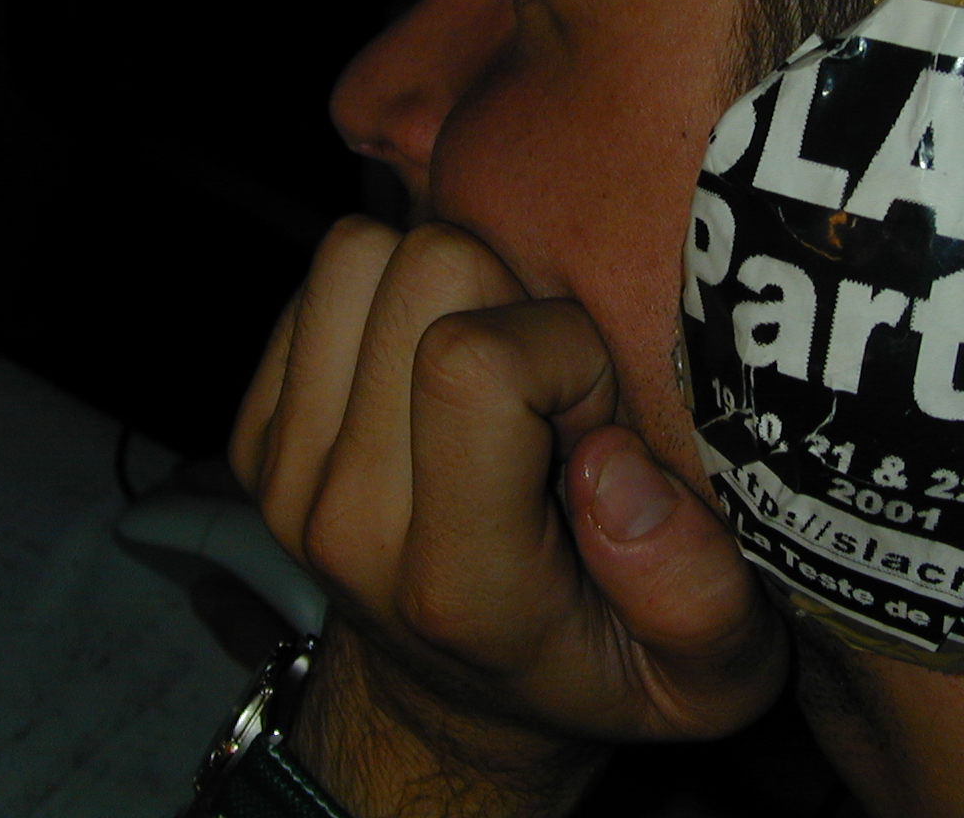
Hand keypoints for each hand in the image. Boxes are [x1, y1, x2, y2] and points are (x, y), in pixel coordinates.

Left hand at [228, 217, 786, 817]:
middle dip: (511, 300)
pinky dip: (387, 303)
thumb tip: (612, 463)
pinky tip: (433, 379)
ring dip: (440, 288)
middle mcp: (349, 525)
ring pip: (358, 254)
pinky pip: (323, 283)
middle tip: (548, 387)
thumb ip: (694, 594)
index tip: (599, 417)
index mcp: (460, 584)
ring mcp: (286, 479)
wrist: (458, 709)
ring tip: (492, 371)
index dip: (566, 349)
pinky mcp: (255, 438)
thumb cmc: (599, 670)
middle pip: (422, 272)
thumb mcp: (708, 680)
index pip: (472, 361)